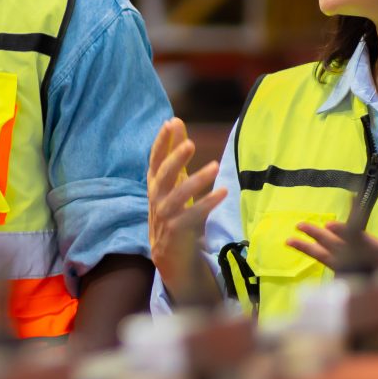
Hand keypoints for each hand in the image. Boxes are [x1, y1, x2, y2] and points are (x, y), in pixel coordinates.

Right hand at [146, 120, 227, 296]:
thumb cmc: (175, 213)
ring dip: (195, 181)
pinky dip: (207, 203)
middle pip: (163, 176)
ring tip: (214, 167)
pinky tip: (223, 192)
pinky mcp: (178, 231)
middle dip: (175, 159)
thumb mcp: (175, 182)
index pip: (154, 160)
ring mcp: (165, 216)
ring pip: (177, 196)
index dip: (161, 142)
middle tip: (190, 144)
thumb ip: (175, 154)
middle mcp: (156, 199)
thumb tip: (175, 121)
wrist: (171, 257)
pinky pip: (193, 216)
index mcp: (155, 185)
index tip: (170, 123)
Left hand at [289, 183, 377, 270]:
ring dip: (309, 248)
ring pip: (329, 260)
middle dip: (318, 236)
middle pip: (336, 248)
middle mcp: (365, 266)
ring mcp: (357, 274)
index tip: (333, 221)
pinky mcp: (353, 279)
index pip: (361, 237)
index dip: (347, 227)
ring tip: (290, 239)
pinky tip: (304, 247)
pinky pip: (331, 267)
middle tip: (301, 225)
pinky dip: (317, 257)